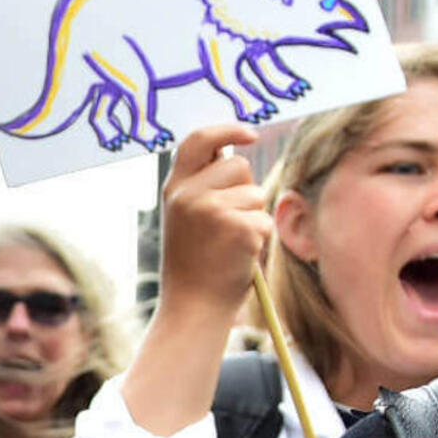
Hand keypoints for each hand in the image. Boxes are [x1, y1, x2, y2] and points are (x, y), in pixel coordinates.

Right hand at [159, 124, 273, 316]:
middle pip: (238, 165)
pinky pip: (264, 219)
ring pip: (255, 193)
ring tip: (230, 244)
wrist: (192, 308)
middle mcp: (187, 195)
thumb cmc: (195, 266)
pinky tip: (238, 256)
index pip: (198, 140)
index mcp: (173, 189)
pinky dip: (259, 239)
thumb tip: (233, 153)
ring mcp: (210, 210)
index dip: (227, 129)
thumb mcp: (185, 219)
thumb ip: (202, 187)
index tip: (252, 133)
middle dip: (244, 190)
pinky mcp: (235, 227)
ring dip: (253, 216)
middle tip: (227, 226)